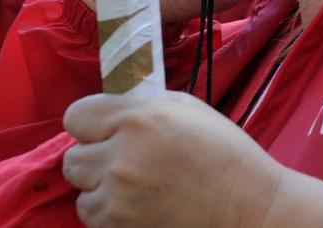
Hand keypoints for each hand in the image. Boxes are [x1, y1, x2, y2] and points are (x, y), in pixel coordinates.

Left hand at [61, 92, 322, 227]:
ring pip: (81, 192)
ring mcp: (119, 197)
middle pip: (72, 159)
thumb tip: (107, 110)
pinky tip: (139, 206)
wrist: (250, 208)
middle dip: (94, 159)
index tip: (106, 132)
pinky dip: (111, 214)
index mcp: (139, 118)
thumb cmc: (224, 153)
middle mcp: (122, 156)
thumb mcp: (185, 108)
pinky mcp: (121, 226)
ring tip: (135, 187)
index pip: (75, 116)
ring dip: (101, 191)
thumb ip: (140, 105)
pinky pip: (94, 218)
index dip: (90, 124)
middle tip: (123, 162)